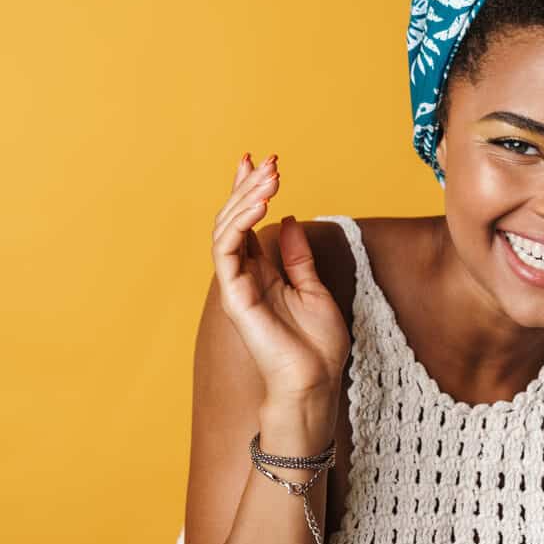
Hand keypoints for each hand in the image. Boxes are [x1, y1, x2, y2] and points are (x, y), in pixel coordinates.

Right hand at [211, 152, 350, 405]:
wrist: (316, 382)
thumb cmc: (317, 345)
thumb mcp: (314, 288)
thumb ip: (297, 256)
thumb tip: (287, 220)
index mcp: (263, 273)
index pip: (249, 223)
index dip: (250, 191)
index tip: (261, 161)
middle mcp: (245, 276)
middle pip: (234, 220)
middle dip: (247, 186)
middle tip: (268, 160)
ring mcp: (237, 286)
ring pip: (226, 229)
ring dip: (245, 198)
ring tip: (269, 175)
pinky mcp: (234, 296)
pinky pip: (227, 250)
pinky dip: (240, 222)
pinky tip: (261, 202)